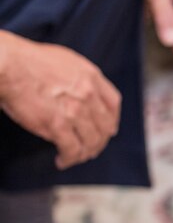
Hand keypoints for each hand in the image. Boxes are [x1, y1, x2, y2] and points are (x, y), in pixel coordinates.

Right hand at [0, 31, 120, 169]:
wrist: (9, 65)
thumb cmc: (28, 62)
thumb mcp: (66, 62)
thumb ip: (80, 79)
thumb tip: (84, 97)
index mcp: (92, 77)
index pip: (113, 104)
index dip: (111, 120)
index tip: (108, 129)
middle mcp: (88, 95)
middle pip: (105, 126)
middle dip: (99, 141)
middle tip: (91, 149)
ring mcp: (74, 111)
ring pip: (91, 141)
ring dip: (85, 153)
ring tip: (76, 157)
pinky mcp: (57, 125)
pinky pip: (72, 149)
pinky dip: (69, 158)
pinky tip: (62, 160)